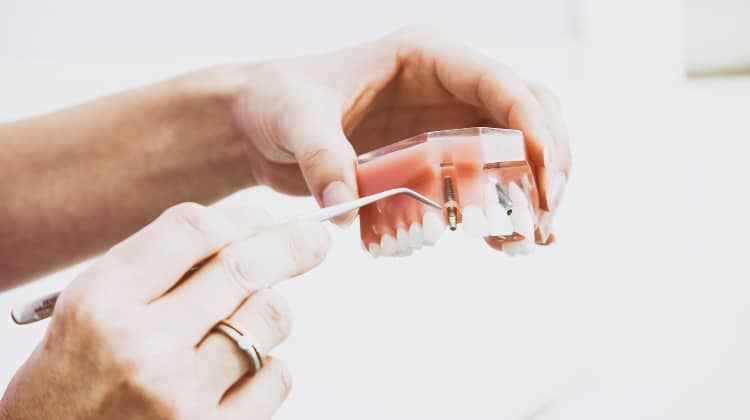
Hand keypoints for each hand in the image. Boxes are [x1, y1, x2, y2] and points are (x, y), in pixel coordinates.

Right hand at [1, 203, 328, 419]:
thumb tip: (248, 233)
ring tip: (248, 319)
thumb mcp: (92, 310)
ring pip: (270, 317)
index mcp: (102, 303)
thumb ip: (158, 269)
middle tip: (315, 238)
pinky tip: (240, 370)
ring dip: (270, 309)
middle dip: (292, 244)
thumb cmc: (73, 380)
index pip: (191, 229)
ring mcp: (181, 397)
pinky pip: (277, 377)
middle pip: (244, 268)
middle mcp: (142, 348)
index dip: (240, 217)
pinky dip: (269, 365)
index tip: (263, 218)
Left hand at [228, 26, 570, 236]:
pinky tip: (505, 243)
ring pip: (514, 151)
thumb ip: (320, 156)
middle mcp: (446, 89)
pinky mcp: (433, 161)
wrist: (258, 125)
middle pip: (527, 114)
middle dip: (546, 163)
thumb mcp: (295, 119)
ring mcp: (444, 125)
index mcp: (425, 59)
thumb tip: (344, 205)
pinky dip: (500, 210)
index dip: (531, 125)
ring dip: (531, 193)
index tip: (542, 175)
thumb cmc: (277, 101)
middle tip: (543, 216)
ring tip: (531, 238)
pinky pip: (482, 182)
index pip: (499, 83)